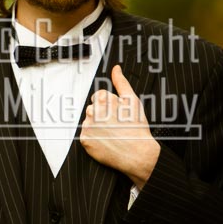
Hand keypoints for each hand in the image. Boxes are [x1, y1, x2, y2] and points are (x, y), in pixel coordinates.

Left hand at [80, 65, 159, 188]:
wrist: (138, 154)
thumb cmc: (137, 128)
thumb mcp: (132, 100)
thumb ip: (121, 82)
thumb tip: (116, 69)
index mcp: (102, 99)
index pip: (98, 97)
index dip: (109, 107)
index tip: (118, 115)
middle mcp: (92, 111)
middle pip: (93, 109)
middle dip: (102, 116)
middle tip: (116, 126)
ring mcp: (87, 126)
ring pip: (89, 123)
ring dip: (97, 127)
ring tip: (112, 134)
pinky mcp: (84, 140)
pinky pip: (86, 136)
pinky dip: (94, 139)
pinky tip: (106, 142)